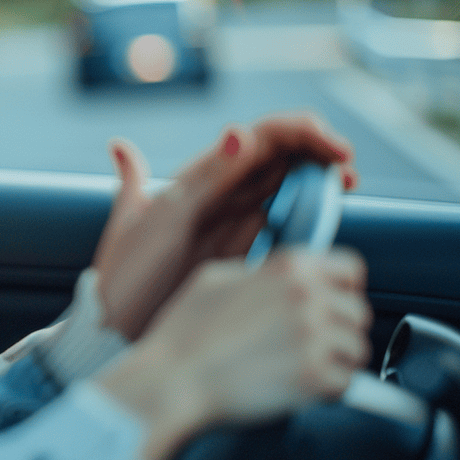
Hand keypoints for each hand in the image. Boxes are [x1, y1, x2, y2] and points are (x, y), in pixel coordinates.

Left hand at [93, 112, 356, 339]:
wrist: (112, 328)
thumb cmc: (125, 277)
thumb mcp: (156, 223)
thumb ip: (198, 182)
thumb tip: (236, 132)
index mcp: (200, 177)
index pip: (260, 137)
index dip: (300, 132)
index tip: (332, 146)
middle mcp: (221, 194)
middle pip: (282, 157)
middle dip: (318, 152)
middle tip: (346, 168)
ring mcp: (235, 223)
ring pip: (288, 187)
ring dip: (319, 179)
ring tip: (344, 184)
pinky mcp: (244, 254)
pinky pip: (284, 225)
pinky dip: (309, 216)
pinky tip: (324, 217)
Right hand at [96, 247, 370, 459]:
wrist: (171, 379)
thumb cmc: (184, 333)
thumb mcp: (215, 277)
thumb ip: (260, 272)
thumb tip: (280, 280)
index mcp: (289, 266)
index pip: (350, 269)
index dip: (342, 289)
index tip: (330, 304)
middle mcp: (308, 296)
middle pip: (357, 313)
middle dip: (337, 330)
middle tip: (306, 345)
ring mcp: (314, 336)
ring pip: (357, 351)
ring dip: (335, 362)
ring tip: (300, 368)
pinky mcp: (315, 377)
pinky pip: (345, 385)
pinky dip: (326, 392)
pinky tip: (297, 387)